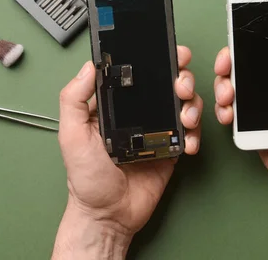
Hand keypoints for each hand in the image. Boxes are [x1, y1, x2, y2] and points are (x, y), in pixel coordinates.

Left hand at [53, 46, 202, 258]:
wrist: (109, 215)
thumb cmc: (86, 178)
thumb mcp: (72, 135)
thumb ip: (73, 100)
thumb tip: (87, 67)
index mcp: (115, 104)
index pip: (137, 73)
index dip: (155, 59)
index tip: (169, 52)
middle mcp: (139, 112)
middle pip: (167, 83)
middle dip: (182, 77)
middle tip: (181, 85)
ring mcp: (158, 129)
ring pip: (184, 104)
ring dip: (192, 103)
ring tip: (186, 116)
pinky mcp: (172, 148)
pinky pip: (190, 132)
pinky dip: (195, 133)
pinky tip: (188, 142)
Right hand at [213, 34, 267, 204]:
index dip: (261, 40)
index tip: (244, 37)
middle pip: (252, 65)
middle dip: (233, 60)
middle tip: (226, 64)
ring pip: (239, 86)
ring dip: (225, 84)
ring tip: (227, 94)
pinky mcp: (255, 127)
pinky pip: (235, 112)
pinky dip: (225, 109)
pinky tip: (228, 111)